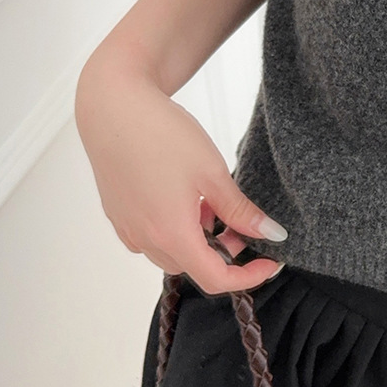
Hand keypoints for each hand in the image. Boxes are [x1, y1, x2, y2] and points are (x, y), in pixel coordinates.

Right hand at [75, 55, 286, 294]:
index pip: (215, 279)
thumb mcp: (213, 172)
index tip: (269, 262)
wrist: (113, 106)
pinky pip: (151, 237)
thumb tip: (272, 235)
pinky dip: (174, 229)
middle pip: (193, 266)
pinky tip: (183, 197)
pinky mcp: (118, 215)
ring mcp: (127, 228)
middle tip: (239, 221)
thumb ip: (241, 211)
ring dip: (197, 240)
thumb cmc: (162, 134)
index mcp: (171, 233)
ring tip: (209, 202)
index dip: (248, 277)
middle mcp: (144, 239)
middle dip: (223, 253)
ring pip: (171, 253)